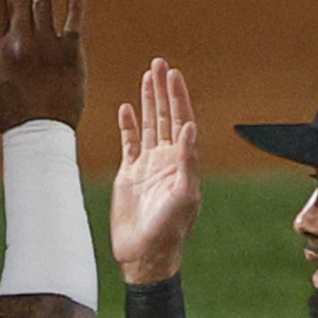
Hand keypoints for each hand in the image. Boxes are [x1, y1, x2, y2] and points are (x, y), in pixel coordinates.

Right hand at [111, 57, 202, 285]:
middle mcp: (168, 161)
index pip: (183, 121)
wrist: (145, 254)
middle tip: (160, 63)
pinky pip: (130, 143)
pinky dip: (129, 125)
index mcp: (183, 164)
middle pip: (167, 117)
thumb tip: (190, 128)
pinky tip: (127, 107)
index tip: (174, 74)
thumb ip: (187, 162)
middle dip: (164, 90)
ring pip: (149, 125)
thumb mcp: (183, 195)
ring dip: (149, 101)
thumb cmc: (169, 230)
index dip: (179, 98)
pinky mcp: (130, 175)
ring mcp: (148, 166)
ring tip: (147, 75)